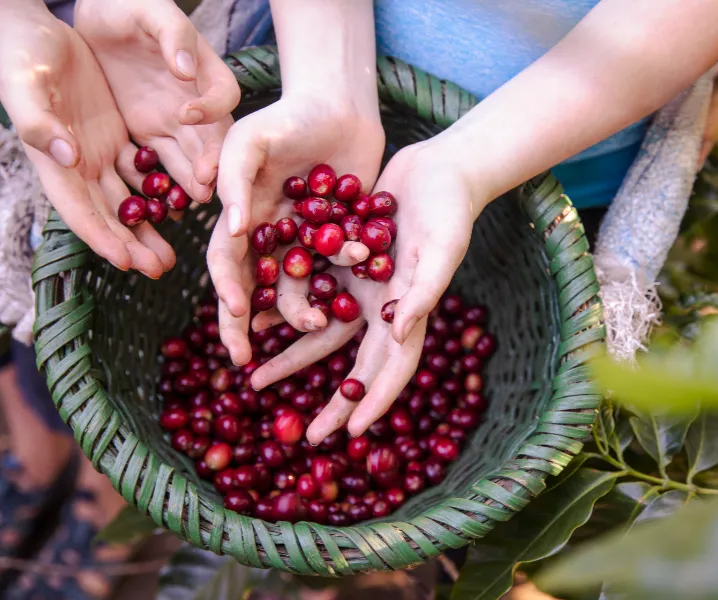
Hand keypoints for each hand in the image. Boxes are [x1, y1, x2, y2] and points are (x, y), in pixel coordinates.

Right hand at [0, 2, 172, 276]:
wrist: (33, 31)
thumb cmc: (21, 56)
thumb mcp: (27, 87)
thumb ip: (40, 124)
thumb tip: (68, 157)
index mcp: (54, 164)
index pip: (80, 212)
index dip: (102, 239)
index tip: (128, 262)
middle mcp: (77, 166)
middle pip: (107, 216)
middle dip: (132, 245)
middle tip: (160, 269)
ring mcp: (98, 153)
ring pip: (128, 200)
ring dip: (147, 227)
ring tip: (170, 253)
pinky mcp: (115, 137)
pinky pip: (141, 170)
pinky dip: (157, 190)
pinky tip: (179, 206)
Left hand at [75, 0, 239, 201]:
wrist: (97, 19)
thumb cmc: (128, 4)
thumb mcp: (151, 11)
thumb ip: (172, 36)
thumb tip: (186, 70)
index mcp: (206, 71)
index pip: (223, 94)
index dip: (211, 108)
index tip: (187, 114)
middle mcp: (197, 102)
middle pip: (215, 136)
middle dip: (213, 160)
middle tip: (206, 181)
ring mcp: (174, 121)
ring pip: (192, 155)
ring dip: (195, 178)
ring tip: (193, 199)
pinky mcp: (149, 133)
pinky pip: (161, 161)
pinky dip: (164, 181)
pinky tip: (162, 200)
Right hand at [208, 96, 384, 365]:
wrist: (340, 106)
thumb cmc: (286, 118)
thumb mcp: (249, 140)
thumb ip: (234, 181)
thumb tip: (232, 230)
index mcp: (241, 220)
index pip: (226, 264)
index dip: (226, 290)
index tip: (236, 314)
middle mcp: (270, 238)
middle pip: (257, 288)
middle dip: (249, 324)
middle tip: (246, 359)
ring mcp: (305, 242)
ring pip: (299, 288)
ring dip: (303, 310)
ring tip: (317, 323)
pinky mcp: (338, 239)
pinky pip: (338, 270)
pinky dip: (343, 280)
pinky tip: (351, 290)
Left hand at [248, 143, 476, 443]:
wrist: (438, 168)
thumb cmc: (450, 209)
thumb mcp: (441, 249)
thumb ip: (422, 292)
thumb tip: (398, 334)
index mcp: (407, 312)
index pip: (392, 369)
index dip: (374, 402)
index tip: (350, 433)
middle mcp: (381, 307)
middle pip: (352, 364)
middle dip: (332, 400)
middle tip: (305, 435)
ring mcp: (359, 286)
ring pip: (320, 332)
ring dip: (291, 357)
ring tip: (255, 379)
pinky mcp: (340, 261)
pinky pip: (307, 293)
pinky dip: (283, 310)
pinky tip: (255, 320)